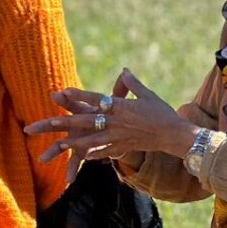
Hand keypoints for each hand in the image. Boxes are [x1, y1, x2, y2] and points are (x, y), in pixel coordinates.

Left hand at [24, 69, 200, 182]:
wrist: (175, 133)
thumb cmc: (161, 112)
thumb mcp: (147, 95)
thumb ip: (132, 84)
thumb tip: (124, 70)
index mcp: (121, 106)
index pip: (96, 99)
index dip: (79, 95)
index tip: (63, 91)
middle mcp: (117, 121)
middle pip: (88, 121)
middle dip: (68, 122)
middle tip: (52, 121)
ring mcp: (119, 136)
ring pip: (93, 140)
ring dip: (76, 143)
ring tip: (61, 144)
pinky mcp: (123, 147)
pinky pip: (105, 152)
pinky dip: (94, 154)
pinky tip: (81, 157)